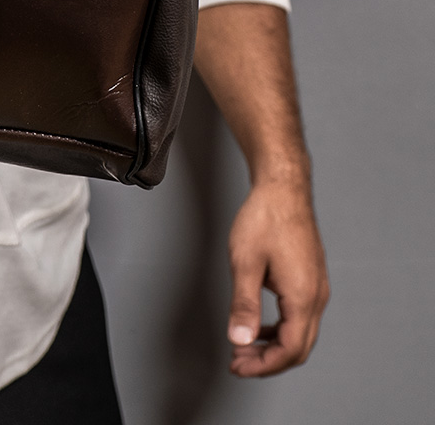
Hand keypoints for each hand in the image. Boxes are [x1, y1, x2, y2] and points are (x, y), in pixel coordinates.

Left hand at [226, 177, 329, 376]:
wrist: (283, 188)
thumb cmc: (264, 219)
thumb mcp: (245, 263)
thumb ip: (244, 305)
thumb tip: (239, 340)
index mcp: (303, 297)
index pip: (289, 350)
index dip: (263, 366)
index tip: (237, 367)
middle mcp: (316, 297)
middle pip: (299, 348)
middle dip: (268, 361)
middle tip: (238, 362)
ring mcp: (317, 288)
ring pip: (301, 333)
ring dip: (274, 345)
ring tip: (244, 345)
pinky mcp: (311, 278)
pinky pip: (300, 316)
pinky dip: (280, 328)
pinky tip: (259, 324)